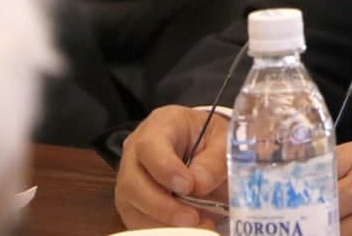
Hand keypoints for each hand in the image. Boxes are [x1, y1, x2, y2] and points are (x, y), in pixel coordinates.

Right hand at [114, 105, 227, 229]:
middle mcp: (135, 152)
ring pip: (131, 205)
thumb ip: (215, 159)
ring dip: (162, 222)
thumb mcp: (222, 139)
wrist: (201, 147)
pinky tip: (186, 230)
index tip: (188, 186)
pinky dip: (160, 229)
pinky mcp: (131, 203)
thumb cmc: (209, 138)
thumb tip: (199, 185)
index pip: (150, 145)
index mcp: (159, 126)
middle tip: (192, 217)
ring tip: (195, 225)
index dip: (165, 168)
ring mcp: (129, 179)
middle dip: (162, 205)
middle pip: (132, 182)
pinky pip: (136, 221)